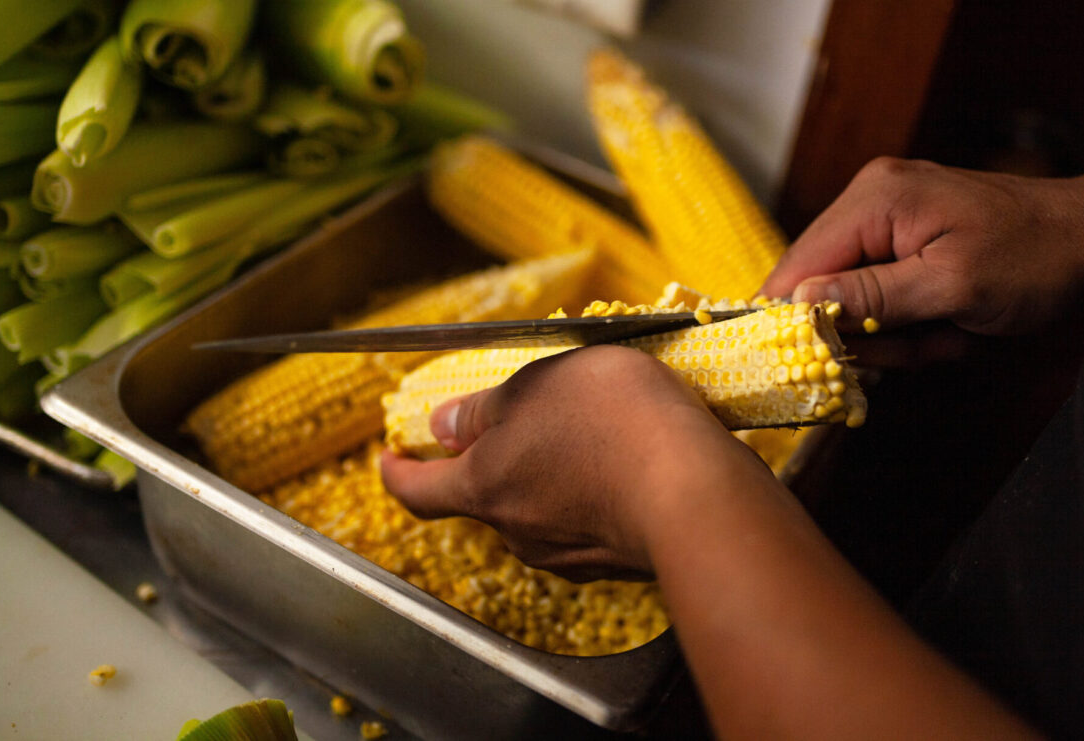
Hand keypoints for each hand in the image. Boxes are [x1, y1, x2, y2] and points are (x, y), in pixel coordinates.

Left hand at [378, 345, 773, 581]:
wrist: (696, 494)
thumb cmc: (611, 422)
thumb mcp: (538, 386)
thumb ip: (484, 408)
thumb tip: (442, 426)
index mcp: (482, 486)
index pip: (417, 491)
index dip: (396, 473)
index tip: (387, 459)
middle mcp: (516, 530)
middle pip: (484, 495)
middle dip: (492, 461)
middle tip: (520, 422)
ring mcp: (567, 553)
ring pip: (539, 509)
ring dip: (549, 475)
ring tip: (589, 432)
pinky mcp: (615, 560)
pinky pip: (586, 522)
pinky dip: (590, 494)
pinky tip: (624, 465)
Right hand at [762, 157, 1083, 335]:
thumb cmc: (1034, 258)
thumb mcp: (952, 286)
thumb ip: (871, 296)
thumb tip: (798, 301)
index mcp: (876, 200)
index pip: (799, 264)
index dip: (790, 317)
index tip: (796, 361)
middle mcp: (872, 199)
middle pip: (823, 286)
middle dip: (868, 330)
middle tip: (922, 344)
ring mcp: (888, 217)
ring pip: (853, 300)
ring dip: (899, 332)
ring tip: (951, 332)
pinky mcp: (905, 238)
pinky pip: (881, 295)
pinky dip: (912, 322)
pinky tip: (952, 323)